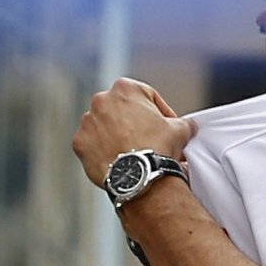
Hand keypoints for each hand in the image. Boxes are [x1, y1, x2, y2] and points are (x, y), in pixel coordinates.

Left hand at [74, 79, 194, 187]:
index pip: (146, 95)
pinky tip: (119, 159)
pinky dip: (104, 150)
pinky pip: (93, 144)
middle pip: (121, 109)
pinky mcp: (79, 143)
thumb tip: (186, 126)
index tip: (165, 125)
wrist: (140, 176)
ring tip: (133, 151)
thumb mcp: (181, 129)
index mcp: (125, 89)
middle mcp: (101, 100)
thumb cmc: (157, 149)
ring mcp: (87, 122)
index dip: (159, 111)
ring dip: (117, 135)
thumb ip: (181, 122)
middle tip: (149, 138)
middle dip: (134, 122)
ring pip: (104, 126)